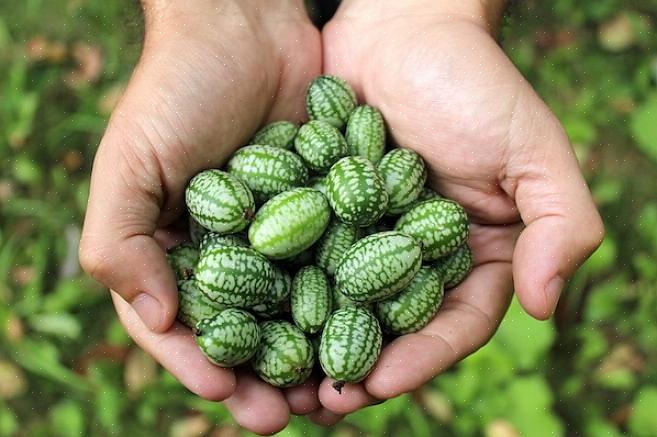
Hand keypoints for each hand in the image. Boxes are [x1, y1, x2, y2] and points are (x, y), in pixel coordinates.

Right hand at [79, 1, 325, 432]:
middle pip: (245, 331)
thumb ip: (118, 239)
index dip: (199, 364)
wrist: (244, 28)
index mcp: (173, 253)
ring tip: (334, 392)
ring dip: (313, 352)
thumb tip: (156, 316)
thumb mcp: (130, 162)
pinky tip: (372, 327)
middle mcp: (229, 253)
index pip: (182, 326)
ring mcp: (281, 236)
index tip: (225, 393)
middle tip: (287, 414)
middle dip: (263, 376)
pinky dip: (352, 298)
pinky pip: (340, 263)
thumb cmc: (176, 91)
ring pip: (297, 309)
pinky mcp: (326, 212)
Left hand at [317, 0, 603, 412]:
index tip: (377, 384)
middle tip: (318, 404)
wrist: (403, 27)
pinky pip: (298, 260)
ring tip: (277, 380)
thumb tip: (548, 306)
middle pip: (390, 328)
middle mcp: (417, 256)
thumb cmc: (473, 82)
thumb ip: (560, 224)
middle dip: (357, 368)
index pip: (452, 324)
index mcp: (472, 255)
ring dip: (310, 345)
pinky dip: (278, 290)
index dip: (419, 360)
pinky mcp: (319, 212)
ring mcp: (364, 237)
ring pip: (338, 306)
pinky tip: (250, 316)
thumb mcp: (533, 149)